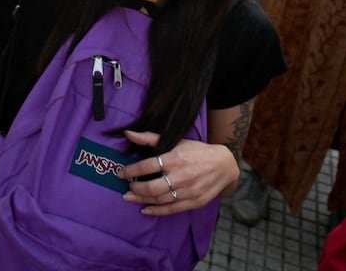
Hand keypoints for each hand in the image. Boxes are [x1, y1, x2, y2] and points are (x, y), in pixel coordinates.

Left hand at [120, 130, 238, 215]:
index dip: (131, 171)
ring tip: (130, 198)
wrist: (224, 165)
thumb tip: (128, 133)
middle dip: (136, 188)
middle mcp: (181, 176)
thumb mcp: (175, 141)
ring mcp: (189, 191)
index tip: (121, 173)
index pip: (147, 166)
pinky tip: (145, 209)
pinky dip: (156, 211)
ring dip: (142, 200)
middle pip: (152, 187)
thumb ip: (150, 138)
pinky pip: (172, 209)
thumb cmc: (197, 151)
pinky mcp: (194, 202)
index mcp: (175, 159)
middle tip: (127, 187)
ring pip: (160, 199)